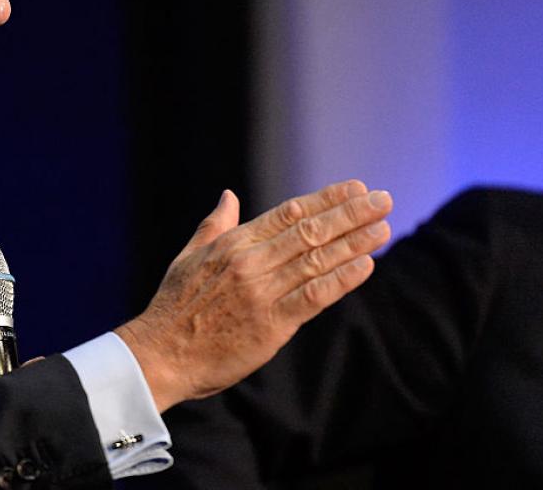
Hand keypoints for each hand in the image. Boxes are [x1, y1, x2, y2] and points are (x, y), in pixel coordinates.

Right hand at [115, 180, 390, 411]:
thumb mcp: (189, 255)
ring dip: (354, 242)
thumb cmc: (174, 306)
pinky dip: (341, 279)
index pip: (289, 213)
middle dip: (350, 214)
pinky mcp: (271, 325)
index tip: (356, 188)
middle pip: (310, 231)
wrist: (160, 353)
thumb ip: (215, 225)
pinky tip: (364, 264)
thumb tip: (229, 196)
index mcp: (233, 243)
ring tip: (382, 227)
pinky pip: (313, 296)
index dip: (326, 199)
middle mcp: (251, 262)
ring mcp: (262, 292)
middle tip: (382, 200)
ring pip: (317, 260)